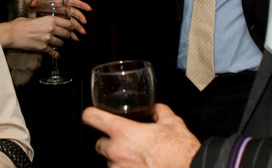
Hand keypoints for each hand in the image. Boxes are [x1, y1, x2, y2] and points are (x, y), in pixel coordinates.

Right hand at [0, 15, 73, 56]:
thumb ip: (45, 20)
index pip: (67, 23)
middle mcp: (50, 28)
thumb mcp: (35, 17)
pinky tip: (58, 55)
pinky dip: (56, 54)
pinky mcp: (42, 47)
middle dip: (67, 35)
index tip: (70, 28)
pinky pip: (53, 52)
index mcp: (49, 19)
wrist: (12, 33)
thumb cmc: (21, 24)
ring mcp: (47, 39)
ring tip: (57, 42)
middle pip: (66, 33)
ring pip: (61, 43)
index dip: (71, 27)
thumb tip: (51, 22)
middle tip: (66, 36)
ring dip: (60, 43)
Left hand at [26, 0, 91, 39]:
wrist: (29, 12)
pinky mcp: (60, 22)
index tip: (88, 8)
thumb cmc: (31, 6)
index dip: (81, 4)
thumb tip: (32, 1)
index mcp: (57, 1)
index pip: (71, 1)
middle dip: (80, 18)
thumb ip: (32, 2)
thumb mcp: (31, 3)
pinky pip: (67, 27)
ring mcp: (62, 15)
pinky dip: (71, 32)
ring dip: (78, 27)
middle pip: (74, 12)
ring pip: (72, 20)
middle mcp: (62, 7)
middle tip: (84, 24)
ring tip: (82, 33)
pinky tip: (74, 37)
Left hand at [82, 103, 200, 167]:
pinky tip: (140, 165)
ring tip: (137, 157)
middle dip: (109, 142)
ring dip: (118, 159)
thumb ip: (159, 111)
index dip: (91, 113)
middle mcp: (117, 152)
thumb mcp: (172, 122)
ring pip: (110, 162)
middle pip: (99, 144)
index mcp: (124, 132)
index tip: (91, 114)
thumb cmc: (180, 151)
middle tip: (124, 140)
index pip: (92, 118)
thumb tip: (156, 108)